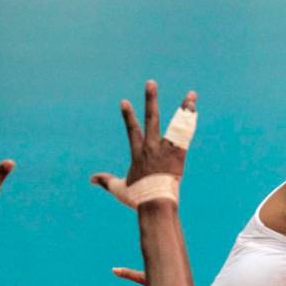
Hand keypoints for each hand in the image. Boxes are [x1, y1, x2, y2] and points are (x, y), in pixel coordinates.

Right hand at [91, 81, 195, 198]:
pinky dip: (190, 123)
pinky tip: (195, 110)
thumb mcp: (119, 188)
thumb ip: (106, 181)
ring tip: (191, 94)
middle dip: (150, 99)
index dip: (128, 115)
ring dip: (184, 109)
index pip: (132, 130)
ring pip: (176, 124)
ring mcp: (166, 149)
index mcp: (138, 153)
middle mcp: (152, 146)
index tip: (124, 102)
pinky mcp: (179, 155)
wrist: (156, 203)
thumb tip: (91, 179)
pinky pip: (186, 136)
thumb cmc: (138, 198)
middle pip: (152, 118)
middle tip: (151, 82)